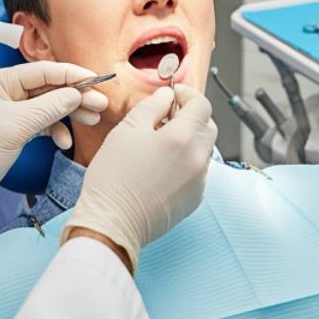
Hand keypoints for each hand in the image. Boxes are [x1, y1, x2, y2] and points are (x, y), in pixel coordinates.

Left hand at [0, 61, 109, 221]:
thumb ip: (50, 107)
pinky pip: (46, 121)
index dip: (74, 75)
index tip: (98, 80)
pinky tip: (64, 141)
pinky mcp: (19, 127)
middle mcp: (9, 91)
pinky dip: (57, 129)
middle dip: (77, 96)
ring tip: (92, 119)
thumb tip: (78, 94)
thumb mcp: (16, 125)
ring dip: (72, 112)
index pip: (45, 70)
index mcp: (2, 81)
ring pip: (52, 104)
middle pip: (52, 87)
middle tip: (101, 104)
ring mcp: (14, 109)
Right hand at [67, 84, 216, 270]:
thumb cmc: (113, 178)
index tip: (173, 94)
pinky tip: (161, 167)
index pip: (201, 104)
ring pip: (203, 149)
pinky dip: (186, 162)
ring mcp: (199, 180)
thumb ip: (152, 106)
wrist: (111, 224)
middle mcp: (198, 158)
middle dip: (190, 116)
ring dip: (189, 139)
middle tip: (165, 117)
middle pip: (207, 125)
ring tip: (160, 144)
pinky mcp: (195, 198)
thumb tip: (167, 96)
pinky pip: (198, 170)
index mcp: (183, 138)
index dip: (187, 94)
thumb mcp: (127, 131)